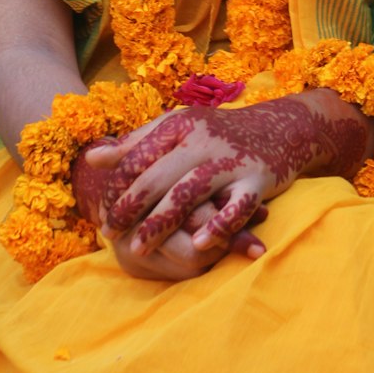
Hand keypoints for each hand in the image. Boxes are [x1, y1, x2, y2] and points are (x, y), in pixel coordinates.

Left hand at [75, 92, 367, 268]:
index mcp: (180, 123)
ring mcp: (231, 160)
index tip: (101, 214)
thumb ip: (138, 142)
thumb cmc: (219, 133)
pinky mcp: (257, 179)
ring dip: (160, 224)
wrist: (281, 127)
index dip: (116, 186)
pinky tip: (199, 247)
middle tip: (108, 234)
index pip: (138, 156)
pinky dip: (218, 227)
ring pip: (189, 194)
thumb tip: (92, 159)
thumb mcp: (179, 127)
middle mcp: (203, 139)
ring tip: (137, 250)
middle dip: (129, 209)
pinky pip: (236, 207)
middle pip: (158, 177)